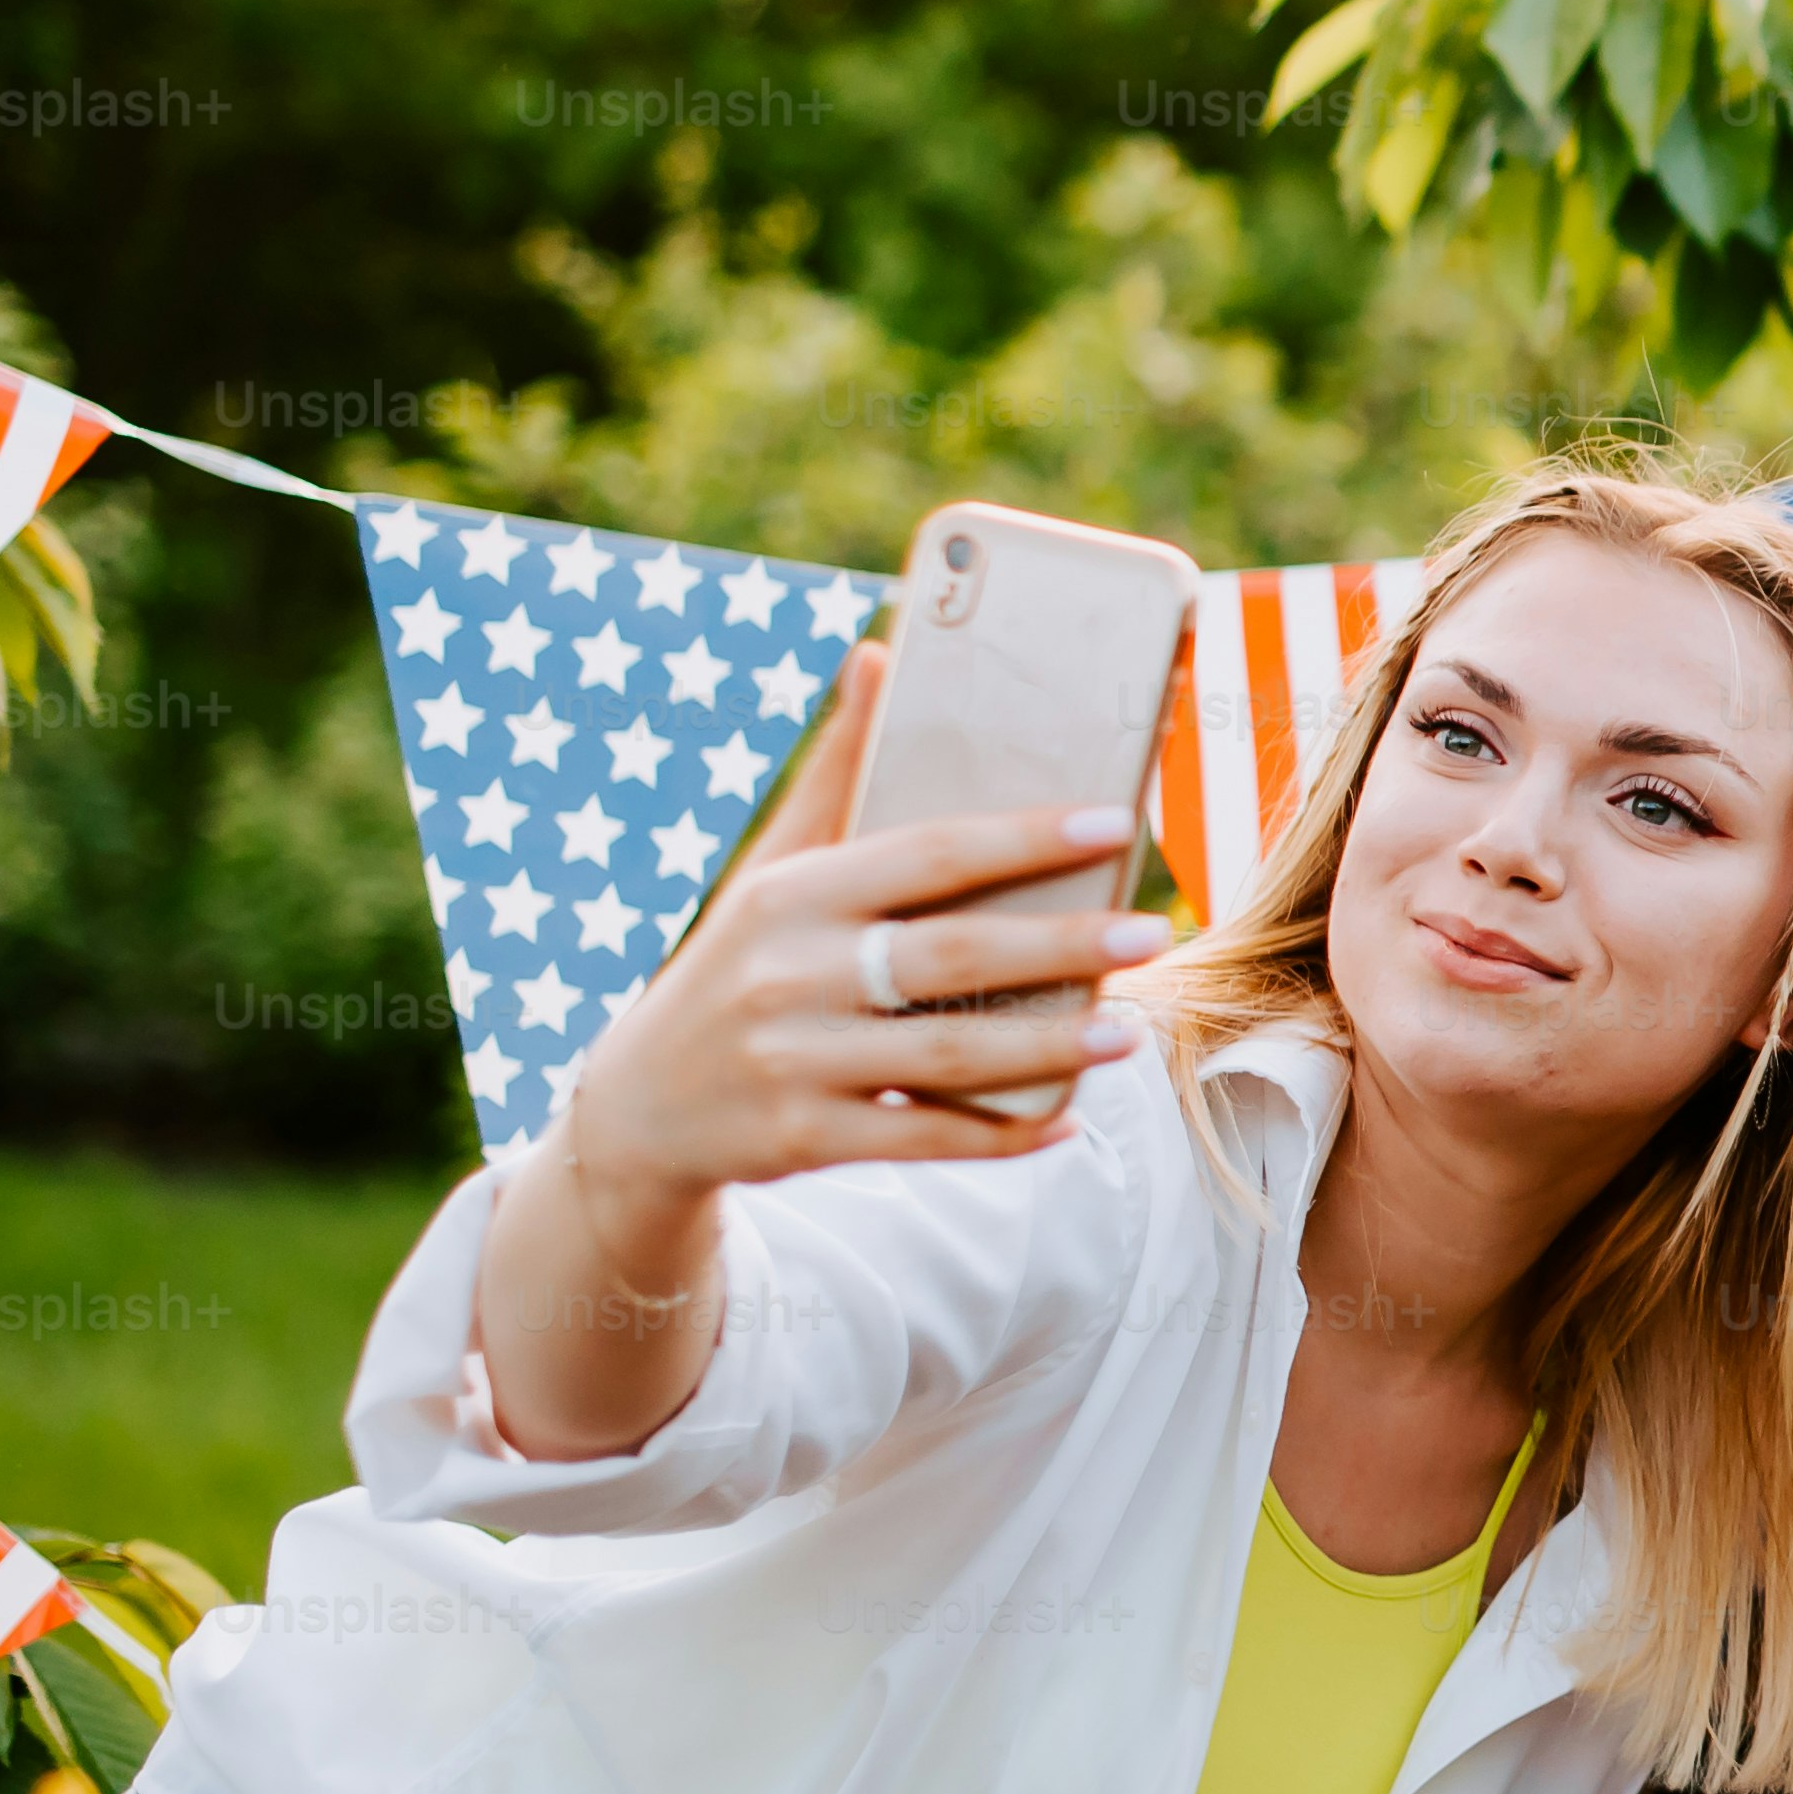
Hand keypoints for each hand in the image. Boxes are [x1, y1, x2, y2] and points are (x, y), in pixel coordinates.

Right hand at [548, 639, 1173, 1222]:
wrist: (641, 1108)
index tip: (1113, 823)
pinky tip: (1067, 1119)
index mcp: (790, 896)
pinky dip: (997, 1135)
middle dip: (1060, 945)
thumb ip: (839, 771)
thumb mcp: (774, 868)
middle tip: (1151, 933)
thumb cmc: (740, 963)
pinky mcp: (802, 1140)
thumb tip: (879, 653)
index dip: (1022, 838)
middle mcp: (787, 976)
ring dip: (1048, 1048)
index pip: (924, 854)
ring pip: (944, 1058)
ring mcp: (792, 1063)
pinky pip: (921, 1138)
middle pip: (949, 957)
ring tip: (1130, 1033)